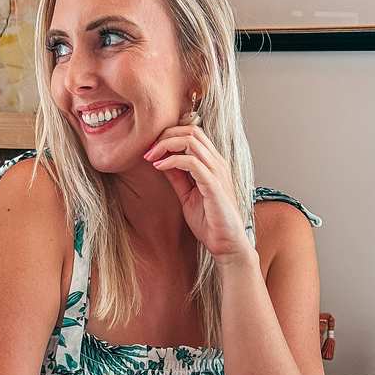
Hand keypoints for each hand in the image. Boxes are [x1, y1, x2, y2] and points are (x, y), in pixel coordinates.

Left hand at [143, 120, 252, 265]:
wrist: (226, 244)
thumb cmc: (210, 221)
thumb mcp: (187, 194)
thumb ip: (177, 177)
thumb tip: (161, 161)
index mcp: (213, 163)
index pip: (193, 133)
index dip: (169, 135)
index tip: (151, 149)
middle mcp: (217, 163)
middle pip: (191, 130)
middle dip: (165, 135)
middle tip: (148, 150)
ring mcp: (217, 172)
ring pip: (191, 140)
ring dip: (165, 145)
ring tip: (150, 157)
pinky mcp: (214, 184)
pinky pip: (191, 162)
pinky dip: (172, 161)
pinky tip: (159, 167)